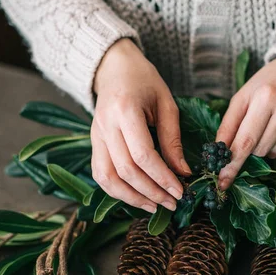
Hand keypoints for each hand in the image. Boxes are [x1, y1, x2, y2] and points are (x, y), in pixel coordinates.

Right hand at [91, 38, 190, 212]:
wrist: (114, 68)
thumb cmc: (144, 81)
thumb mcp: (166, 104)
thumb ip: (172, 140)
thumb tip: (183, 173)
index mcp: (125, 110)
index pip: (143, 155)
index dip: (162, 178)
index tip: (181, 191)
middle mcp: (106, 126)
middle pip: (126, 171)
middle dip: (152, 192)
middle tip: (173, 203)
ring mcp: (95, 136)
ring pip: (108, 178)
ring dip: (132, 198)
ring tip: (155, 207)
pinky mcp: (93, 143)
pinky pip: (101, 175)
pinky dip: (117, 191)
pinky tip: (137, 197)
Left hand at [216, 57, 275, 188]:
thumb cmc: (268, 85)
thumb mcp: (243, 97)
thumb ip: (229, 126)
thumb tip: (218, 154)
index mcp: (265, 97)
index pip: (245, 141)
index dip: (232, 165)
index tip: (221, 183)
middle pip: (259, 150)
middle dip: (252, 147)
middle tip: (257, 127)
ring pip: (274, 154)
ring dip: (268, 147)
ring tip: (274, 124)